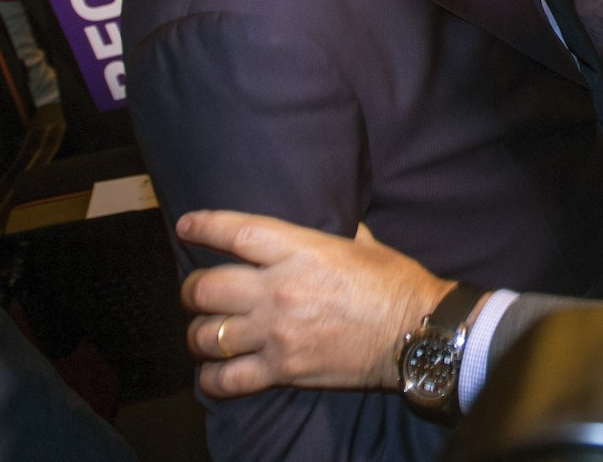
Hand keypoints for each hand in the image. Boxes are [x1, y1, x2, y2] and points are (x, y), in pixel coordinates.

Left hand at [176, 211, 450, 399]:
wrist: (416, 333)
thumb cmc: (396, 283)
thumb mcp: (365, 245)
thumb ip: (336, 234)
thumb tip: (332, 223)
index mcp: (301, 251)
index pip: (236, 233)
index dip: (204, 227)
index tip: (186, 226)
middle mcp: (279, 289)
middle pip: (206, 287)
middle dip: (192, 290)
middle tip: (196, 293)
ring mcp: (277, 332)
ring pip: (208, 334)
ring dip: (199, 334)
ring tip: (205, 333)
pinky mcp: (282, 369)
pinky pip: (226, 379)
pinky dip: (211, 378)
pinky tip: (211, 373)